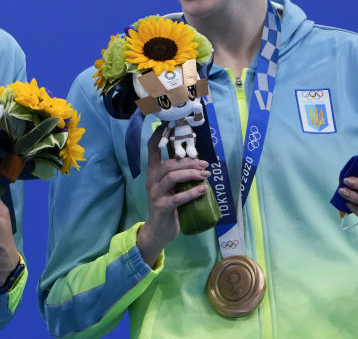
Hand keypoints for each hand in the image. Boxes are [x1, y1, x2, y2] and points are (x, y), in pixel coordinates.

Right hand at [137, 126, 209, 265]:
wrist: (158, 231)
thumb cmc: (167, 206)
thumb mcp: (169, 188)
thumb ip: (177, 176)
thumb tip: (198, 163)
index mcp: (153, 173)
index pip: (152, 150)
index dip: (158, 136)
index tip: (167, 126)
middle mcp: (151, 181)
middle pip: (168, 164)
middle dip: (189, 162)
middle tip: (205, 164)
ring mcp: (155, 194)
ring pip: (172, 177)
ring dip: (192, 174)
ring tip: (206, 175)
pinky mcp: (162, 207)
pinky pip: (178, 197)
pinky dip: (192, 192)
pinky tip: (203, 190)